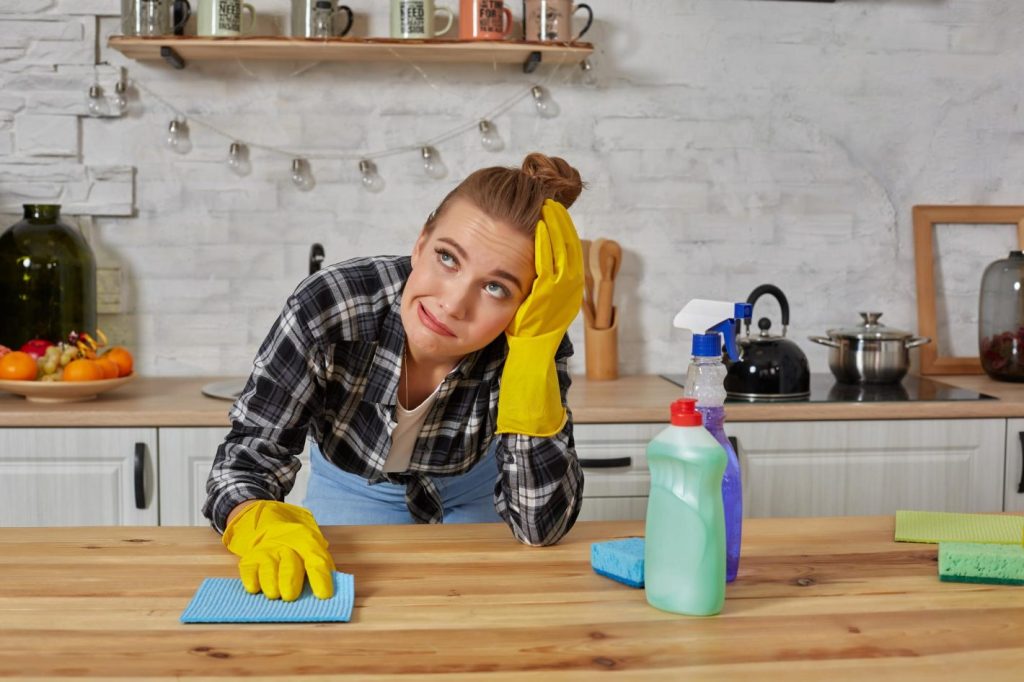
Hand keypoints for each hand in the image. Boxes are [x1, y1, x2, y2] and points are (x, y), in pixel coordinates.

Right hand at [222, 500, 335, 600]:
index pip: (316, 561)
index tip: (323, 595)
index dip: (320, 578)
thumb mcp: (314, 551)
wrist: (271, 529)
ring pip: (268, 568)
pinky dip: (251, 580)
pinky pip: (249, 570)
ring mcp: (267, 551)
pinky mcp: (250, 559)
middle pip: (289, 564)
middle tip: (290, 596)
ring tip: (274, 595)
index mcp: (308, 543)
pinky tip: (254, 589)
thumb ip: (321, 569)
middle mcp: (286, 546)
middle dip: (290, 581)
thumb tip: (328, 595)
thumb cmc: (298, 550)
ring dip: (270, 582)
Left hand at [507, 199, 584, 337]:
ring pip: (562, 249)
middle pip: (570, 244)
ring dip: (555, 227)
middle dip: (561, 221)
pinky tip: (540, 228)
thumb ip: (548, 274)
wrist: (531, 348)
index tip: (556, 211)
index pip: (573, 248)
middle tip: (551, 203)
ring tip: (546, 208)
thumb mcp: (547, 295)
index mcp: (574, 285)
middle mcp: (572, 285)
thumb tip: (543, 250)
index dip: (566, 228)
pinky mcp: (548, 292)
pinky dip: (545, 243)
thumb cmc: (533, 321)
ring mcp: (562, 288)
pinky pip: (547, 261)